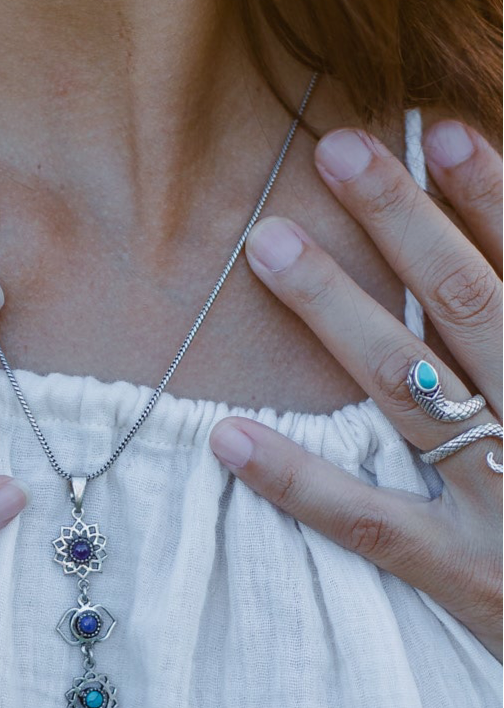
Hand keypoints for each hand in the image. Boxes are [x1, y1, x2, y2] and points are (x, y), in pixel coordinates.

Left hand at [209, 119, 502, 658]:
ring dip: (335, 310)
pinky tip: (230, 434)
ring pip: (412, 391)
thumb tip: (498, 269)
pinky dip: (299, 479)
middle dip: (405, 223)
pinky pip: (373, 523)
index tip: (437, 130)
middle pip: (471, 306)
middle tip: (337, 150)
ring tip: (268, 245)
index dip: (494, 198)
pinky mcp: (467, 577)